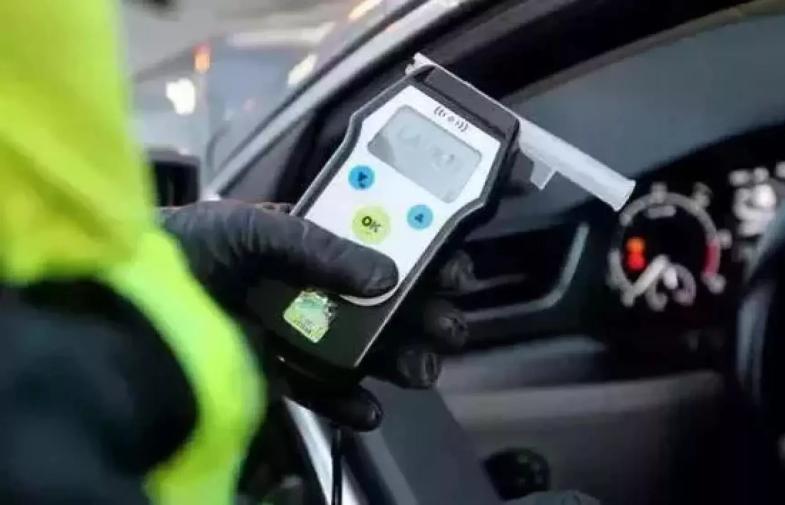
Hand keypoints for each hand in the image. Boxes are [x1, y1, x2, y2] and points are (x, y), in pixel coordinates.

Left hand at [161, 201, 466, 428]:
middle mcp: (305, 285)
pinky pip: (322, 389)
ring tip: (422, 370)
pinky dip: (349, 401)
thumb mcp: (251, 232)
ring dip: (397, 360)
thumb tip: (385, 274)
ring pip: (360, 348)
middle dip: (420, 315)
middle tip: (447, 327)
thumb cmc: (183, 251)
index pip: (377, 246)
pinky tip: (370, 408)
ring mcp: (292, 331)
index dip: (418, 256)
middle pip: (379, 303)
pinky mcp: (274, 373)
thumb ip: (318, 247)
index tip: (452, 270)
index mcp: (305, 240)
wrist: (122, 310)